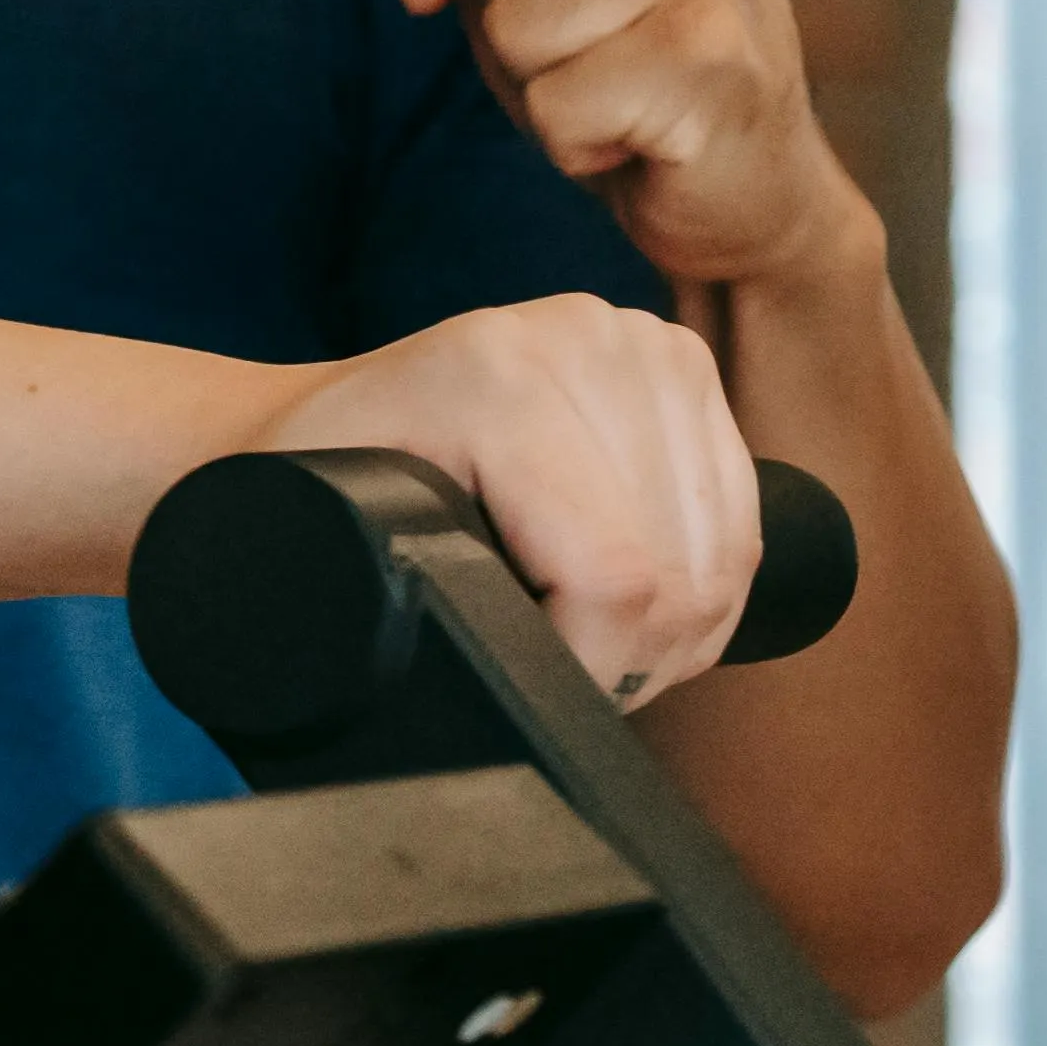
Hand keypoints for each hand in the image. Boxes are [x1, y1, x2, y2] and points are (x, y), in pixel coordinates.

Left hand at [251, 296, 757, 704]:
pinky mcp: (680, 363)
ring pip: (720, 556)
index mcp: (493, 375)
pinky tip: (629, 607)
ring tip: (584, 646)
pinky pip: (739, 520)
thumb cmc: (307, 496)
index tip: (536, 699)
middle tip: (558, 680)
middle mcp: (581, 336)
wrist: (310, 420)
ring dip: (670, 637)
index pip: (614, 577)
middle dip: (629, 663)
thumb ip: (413, 615)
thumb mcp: (331, 551)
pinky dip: (700, 592)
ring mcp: (639, 342)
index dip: (588, 671)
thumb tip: (499, 709)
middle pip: (678, 574)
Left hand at [375, 0, 875, 292]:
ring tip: (618, 71)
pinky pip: (552, 105)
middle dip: (508, 8)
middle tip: (594, 27)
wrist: (733, 159)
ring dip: (542, 76)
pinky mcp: (713, 56)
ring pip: (512, 26)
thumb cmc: (603, 27)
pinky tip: (639, 123)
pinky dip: (572, 136)